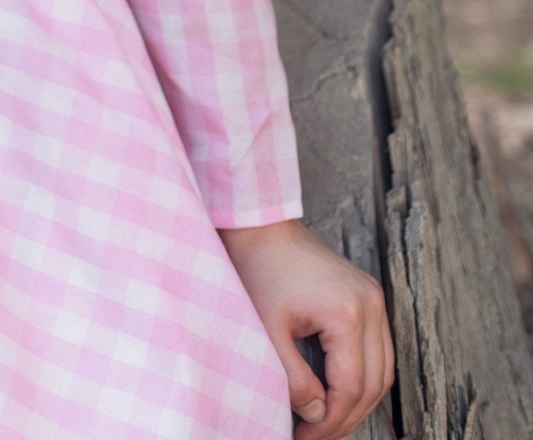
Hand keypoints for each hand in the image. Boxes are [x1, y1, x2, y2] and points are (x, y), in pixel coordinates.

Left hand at [217, 217, 395, 439]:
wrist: (259, 223)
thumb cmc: (257, 270)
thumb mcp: (268, 331)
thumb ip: (293, 380)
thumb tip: (317, 414)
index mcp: (347, 313)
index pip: (350, 388)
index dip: (330, 422)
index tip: (304, 438)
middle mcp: (371, 305)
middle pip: (374, 384)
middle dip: (346, 417)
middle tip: (315, 436)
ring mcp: (374, 297)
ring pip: (383, 371)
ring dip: (358, 401)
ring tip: (326, 420)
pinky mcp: (368, 295)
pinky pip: (378, 350)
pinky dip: (363, 376)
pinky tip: (337, 391)